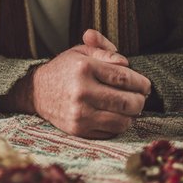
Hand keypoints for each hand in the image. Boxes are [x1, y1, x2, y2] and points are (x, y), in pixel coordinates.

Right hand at [31, 29, 151, 138]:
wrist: (37, 92)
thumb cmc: (65, 69)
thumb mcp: (81, 51)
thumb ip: (105, 50)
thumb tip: (126, 63)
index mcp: (84, 68)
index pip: (124, 78)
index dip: (141, 82)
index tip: (145, 85)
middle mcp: (82, 91)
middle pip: (128, 102)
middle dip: (140, 100)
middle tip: (139, 97)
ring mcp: (80, 113)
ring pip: (123, 121)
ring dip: (131, 115)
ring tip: (127, 107)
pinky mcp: (79, 130)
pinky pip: (111, 132)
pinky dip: (117, 125)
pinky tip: (113, 115)